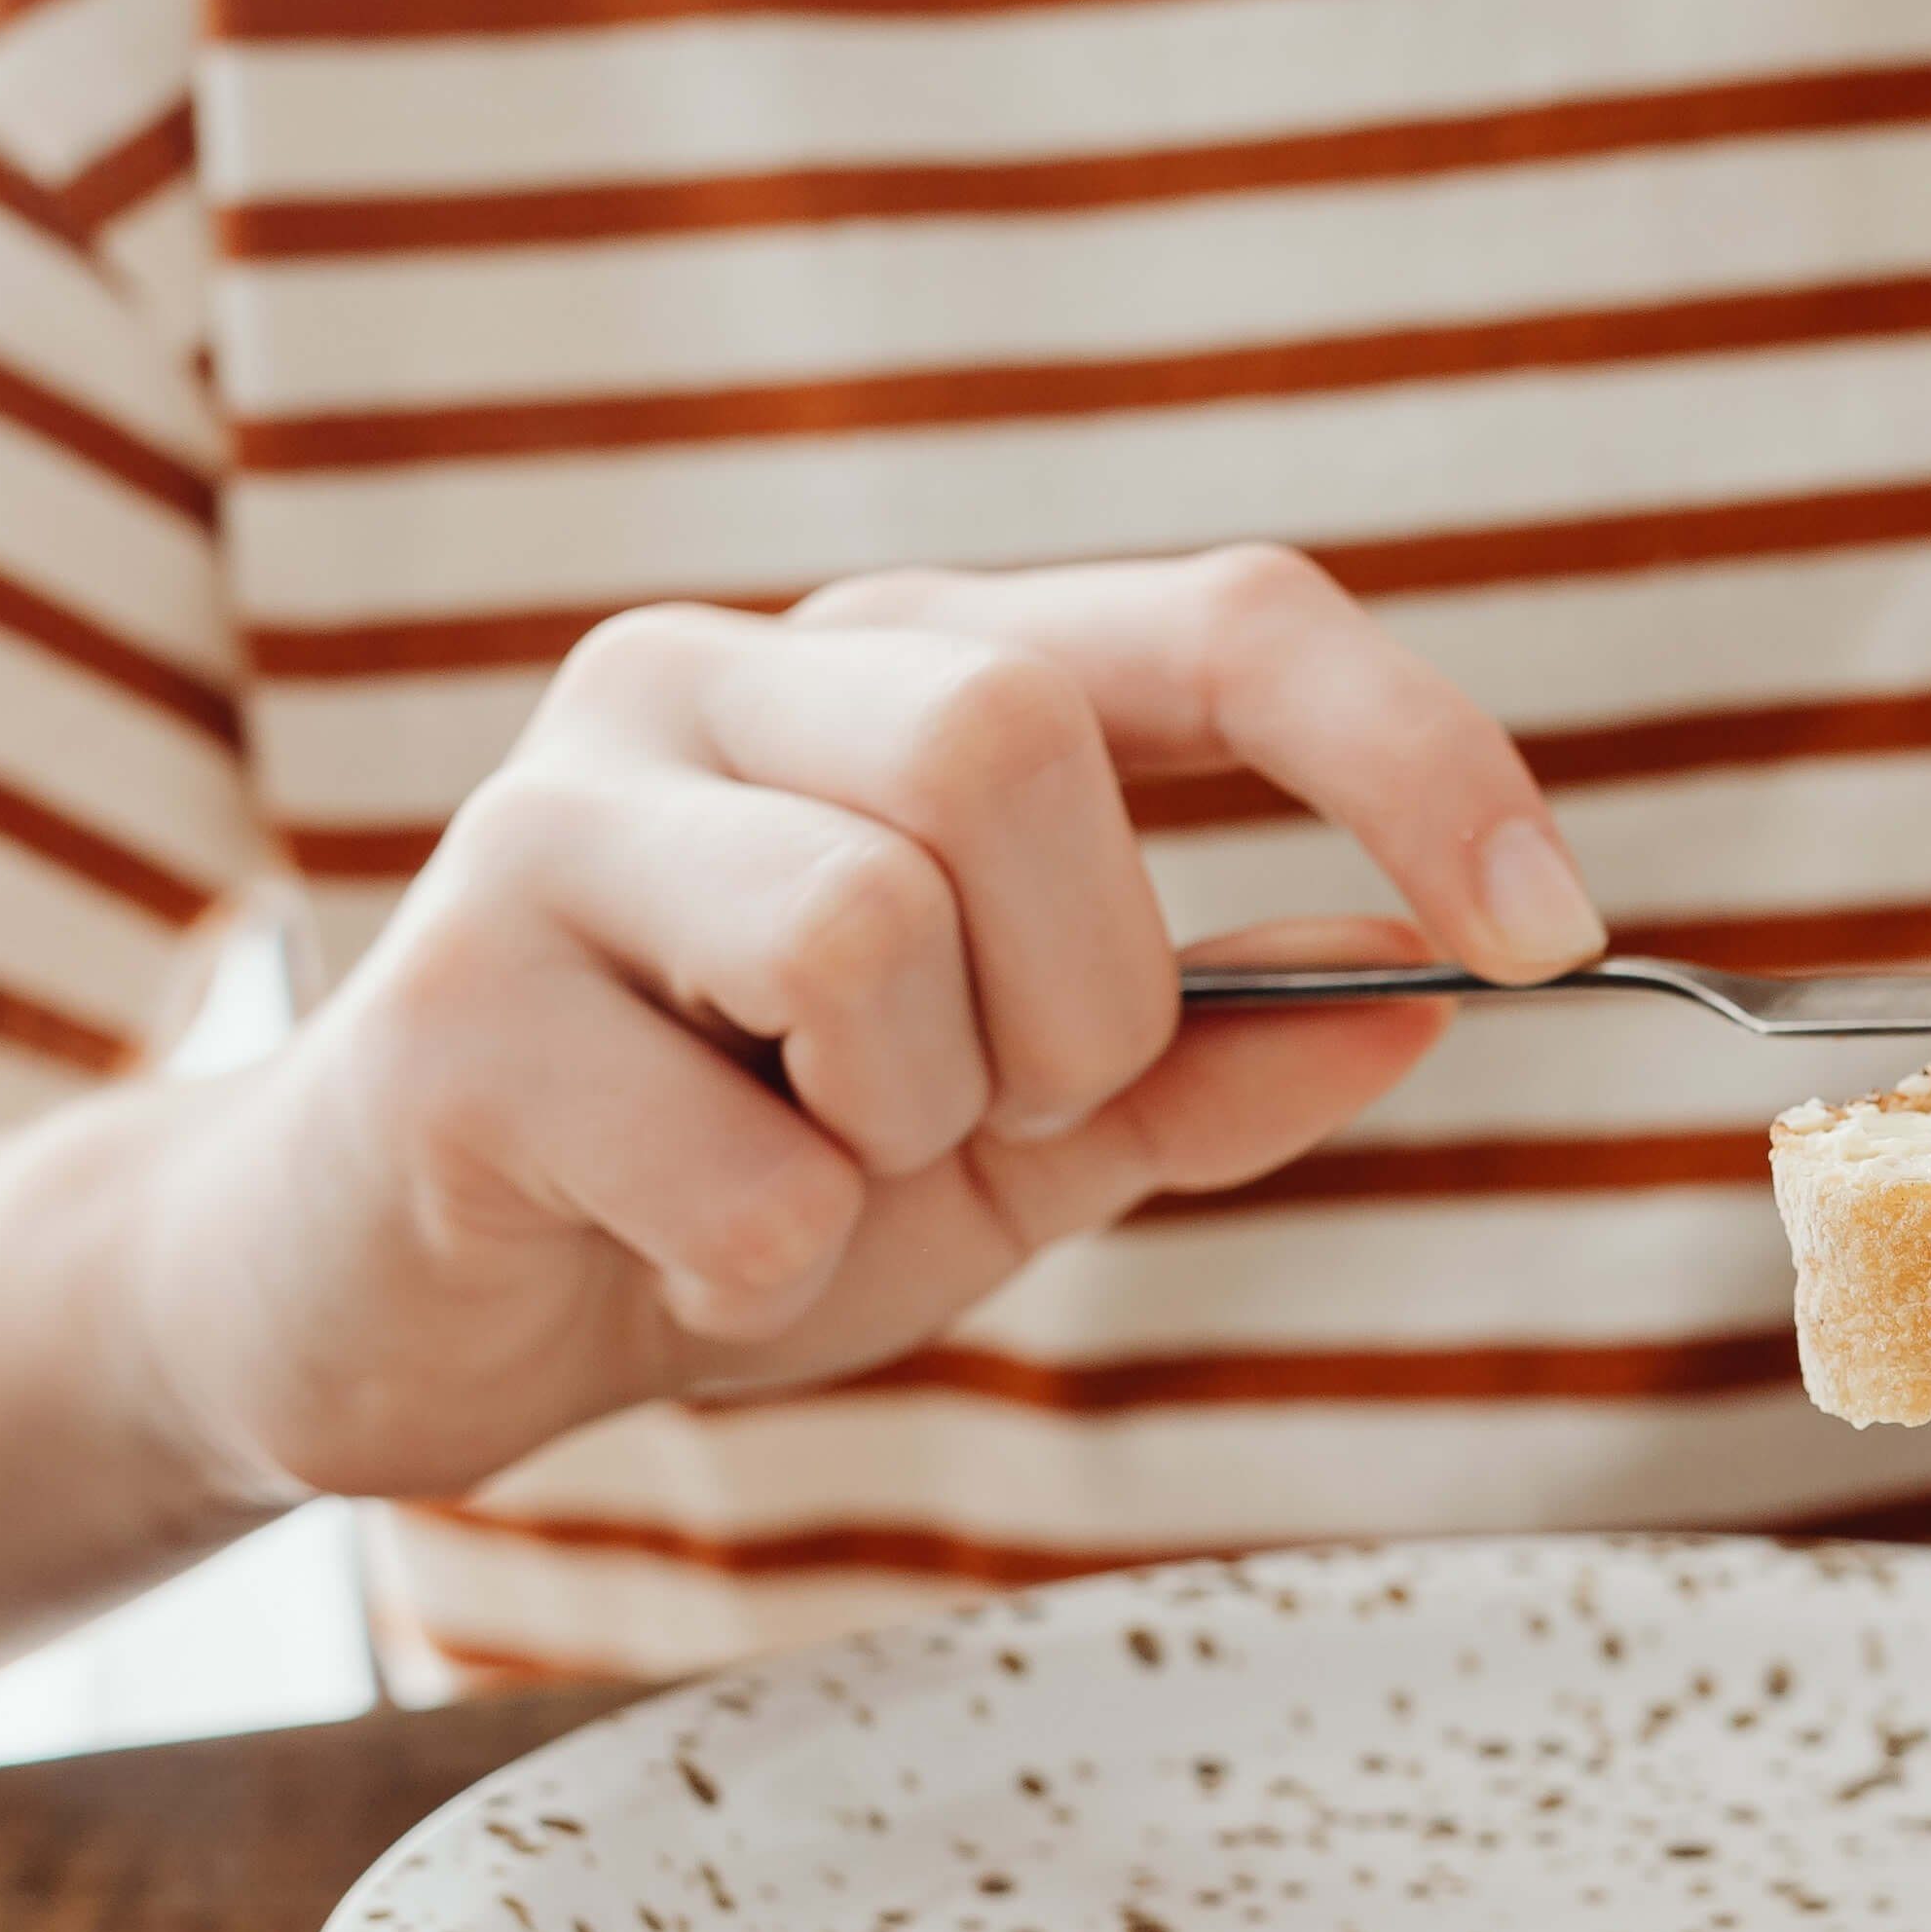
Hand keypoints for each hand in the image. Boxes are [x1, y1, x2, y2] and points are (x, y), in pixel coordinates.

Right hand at [110, 548, 1601, 1502]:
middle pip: (1018, 742)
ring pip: (871, 922)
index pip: (1209, 614)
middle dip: (1085, 993)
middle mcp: (719, 687)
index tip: (1548, 926)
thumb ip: (1214, 1056)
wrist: (382, 1317)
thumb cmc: (714, 1185)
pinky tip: (682, 1260)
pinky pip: (740, 1153)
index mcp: (893, 679)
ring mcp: (557, 825)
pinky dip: (773, 1262)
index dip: (1408, 750)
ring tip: (811, 1176)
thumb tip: (1435, 990)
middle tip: (989, 1120)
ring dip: (911, 1127)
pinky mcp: (443, 1011)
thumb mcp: (1015, 1141)